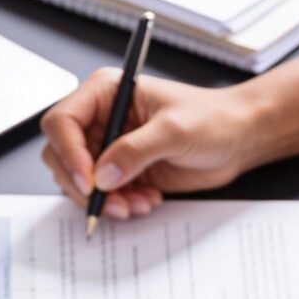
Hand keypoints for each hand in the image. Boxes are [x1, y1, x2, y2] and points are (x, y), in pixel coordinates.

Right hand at [39, 70, 266, 220]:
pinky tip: (146, 200)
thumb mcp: (174, 130)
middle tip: (111, 201)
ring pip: (78, 181)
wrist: (238, 138)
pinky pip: (102, 195)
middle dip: (83, 184)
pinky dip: (118, 205)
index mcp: (106, 93)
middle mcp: (101, 119)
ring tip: (137, 203)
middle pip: (61, 155)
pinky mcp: (121, 171)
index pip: (62, 121)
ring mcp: (109, 147)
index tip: (88, 180)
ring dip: (104, 200)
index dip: (67, 152)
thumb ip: (135, 151)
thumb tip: (102, 175)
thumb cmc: (212, 118)